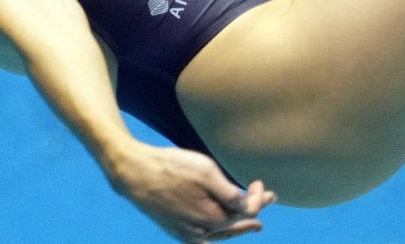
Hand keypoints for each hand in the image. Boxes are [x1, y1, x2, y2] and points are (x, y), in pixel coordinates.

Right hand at [111, 144, 278, 241]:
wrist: (134, 174)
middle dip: (254, 211)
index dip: (259, 197)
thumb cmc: (170, 168)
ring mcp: (187, 234)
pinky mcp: (176, 231)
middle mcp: (201, 231)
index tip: (258, 180)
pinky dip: (217, 238)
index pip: (248, 212)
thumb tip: (250, 207)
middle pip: (236, 224)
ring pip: (221, 234)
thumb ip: (230, 193)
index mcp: (212, 216)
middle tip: (271, 198)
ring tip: (256, 226)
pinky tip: (219, 237)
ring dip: (240, 226)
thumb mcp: (205, 172)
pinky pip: (204, 240)